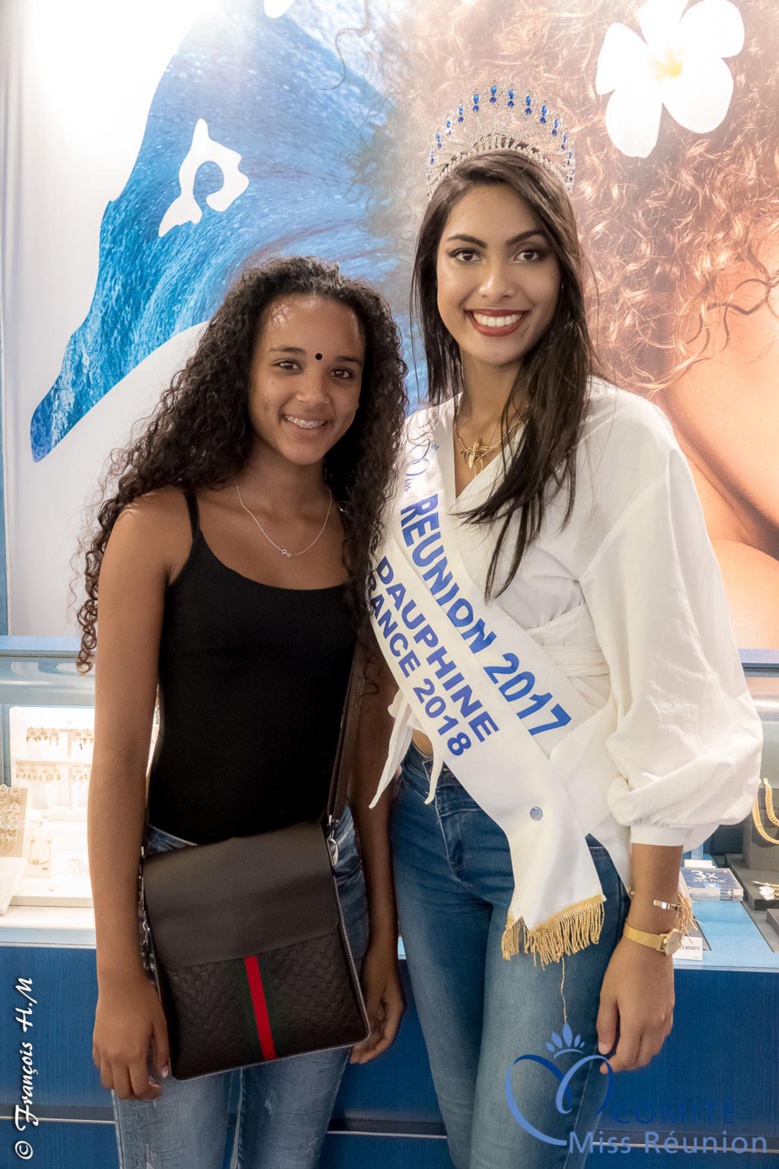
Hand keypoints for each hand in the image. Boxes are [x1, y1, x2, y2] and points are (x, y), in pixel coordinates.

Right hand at [93, 971, 169, 1098]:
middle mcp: (115, 1058)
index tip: (158, 1090)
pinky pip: (100, 1067)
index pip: (140, 1087)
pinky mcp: (95, 1043)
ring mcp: (103, 1052)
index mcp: (134, 1054)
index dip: (150, 1094)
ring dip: (121, 1086)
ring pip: (108, 1083)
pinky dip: (109, 1072)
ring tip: (132, 1076)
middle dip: (136, 1095)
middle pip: (122, 1092)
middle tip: (147, 1086)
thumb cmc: (143, 1001)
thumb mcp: (160, 1024)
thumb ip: (162, 1051)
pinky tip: (120, 1062)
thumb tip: (163, 1073)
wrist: (119, 983)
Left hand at [350, 939, 404, 1063]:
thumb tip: (363, 1040)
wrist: (380, 945)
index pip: (387, 1038)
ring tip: (353, 1048)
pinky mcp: (381, 995)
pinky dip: (367, 1026)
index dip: (374, 1051)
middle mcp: (394, 1008)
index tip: (359, 1060)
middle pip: (383, 1035)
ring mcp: (387, 1002)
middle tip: (353, 1059)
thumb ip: (369, 1017)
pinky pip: (375, 1017)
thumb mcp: (372, 992)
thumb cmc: (378, 966)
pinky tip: (357, 1029)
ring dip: (367, 1038)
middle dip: (369, 1048)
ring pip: (378, 1027)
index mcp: (396, 1010)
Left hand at [596, 936, 673, 1072]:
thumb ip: (606, 1024)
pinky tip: (640, 1034)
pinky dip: (650, 1043)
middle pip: (643, 1058)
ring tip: (624, 1046)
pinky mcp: (672, 1009)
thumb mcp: (607, 994)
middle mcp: (655, 1026)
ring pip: (655, 1049)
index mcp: (637, 1023)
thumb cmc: (624, 967)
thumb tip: (605, 1048)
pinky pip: (662, 1036)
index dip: (614, 1066)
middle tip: (612, 1058)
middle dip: (627, 1064)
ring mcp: (666, 1018)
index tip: (603, 1066)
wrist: (650, 945)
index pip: (627, 1057)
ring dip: (640, 1055)